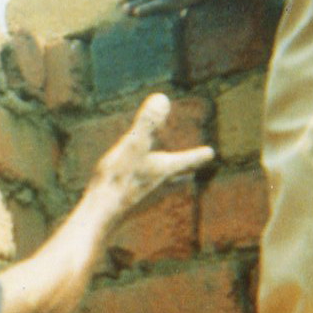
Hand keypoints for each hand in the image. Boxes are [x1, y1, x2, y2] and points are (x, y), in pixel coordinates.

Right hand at [88, 93, 214, 211]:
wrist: (101, 214)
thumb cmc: (118, 178)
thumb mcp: (133, 144)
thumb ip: (148, 122)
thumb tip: (162, 98)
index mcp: (165, 169)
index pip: (188, 159)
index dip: (199, 154)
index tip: (210, 152)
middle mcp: (161, 186)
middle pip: (180, 178)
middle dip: (187, 171)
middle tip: (193, 170)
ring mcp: (147, 199)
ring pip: (165, 189)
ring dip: (170, 182)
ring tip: (170, 178)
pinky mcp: (131, 207)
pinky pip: (145, 196)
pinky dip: (147, 189)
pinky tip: (136, 189)